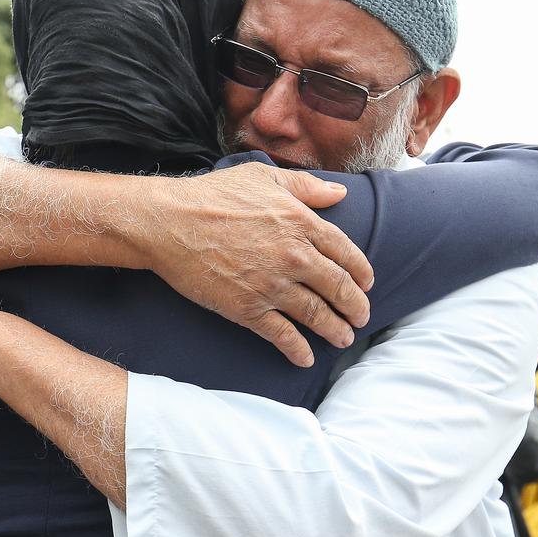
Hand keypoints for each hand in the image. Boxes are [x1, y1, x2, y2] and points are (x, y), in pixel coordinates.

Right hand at [141, 163, 372, 366]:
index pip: (347, 253)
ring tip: (343, 338)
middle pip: (338, 288)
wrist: (170, 224)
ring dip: (335, 330)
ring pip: (317, 315)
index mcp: (301, 223)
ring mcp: (272, 286)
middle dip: (355, 306)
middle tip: (361, 317)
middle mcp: (294, 257)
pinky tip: (305, 358)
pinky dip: (298, 350)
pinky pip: (283, 336)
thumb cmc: (212, 196)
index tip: (367, 283)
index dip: (361, 272)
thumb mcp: (263, 178)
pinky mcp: (248, 309)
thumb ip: (305, 187)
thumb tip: (339, 194)